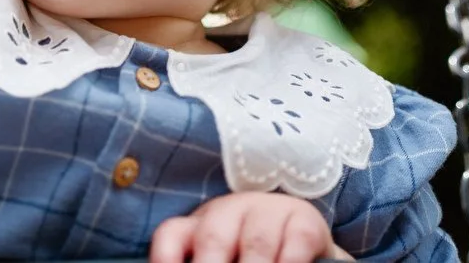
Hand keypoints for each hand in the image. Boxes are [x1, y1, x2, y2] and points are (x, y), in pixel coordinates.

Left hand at [149, 192, 351, 262]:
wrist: (301, 241)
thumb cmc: (249, 258)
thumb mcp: (223, 259)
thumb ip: (203, 260)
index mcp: (199, 226)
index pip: (171, 236)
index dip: (165, 260)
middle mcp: (230, 212)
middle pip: (212, 237)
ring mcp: (267, 212)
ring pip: (256, 243)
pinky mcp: (303, 220)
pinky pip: (296, 241)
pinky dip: (290, 262)